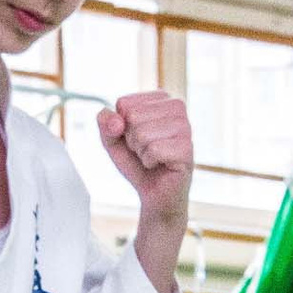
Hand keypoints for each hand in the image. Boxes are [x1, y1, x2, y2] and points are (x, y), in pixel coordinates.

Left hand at [98, 90, 192, 222]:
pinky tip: (160, 165)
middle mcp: (177, 106)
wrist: (154, 194)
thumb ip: (105, 123)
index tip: (137, 138)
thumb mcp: (112, 140)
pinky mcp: (187, 148)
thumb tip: (116, 122)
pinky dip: (149, 162)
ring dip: (140, 152)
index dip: (121, 126)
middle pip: (132, 116)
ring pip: (142, 133)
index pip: (124, 103)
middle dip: (131, 139)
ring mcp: (186, 126)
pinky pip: (154, 150)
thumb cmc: (137, 163)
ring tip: (153, 158)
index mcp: (161, 98)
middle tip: (146, 150)